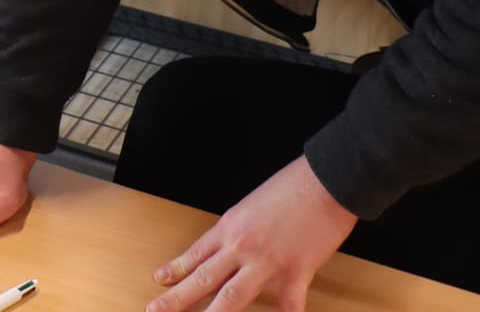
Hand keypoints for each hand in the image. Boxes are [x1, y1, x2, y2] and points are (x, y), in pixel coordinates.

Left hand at [146, 155, 356, 311]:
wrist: (324, 181)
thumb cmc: (291, 187)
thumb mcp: (252, 204)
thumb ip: (240, 230)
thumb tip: (229, 248)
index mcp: (230, 227)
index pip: (196, 254)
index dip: (176, 269)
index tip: (159, 281)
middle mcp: (242, 246)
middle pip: (204, 278)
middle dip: (177, 299)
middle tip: (154, 310)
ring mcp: (268, 262)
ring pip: (233, 296)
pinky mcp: (297, 272)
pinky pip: (289, 306)